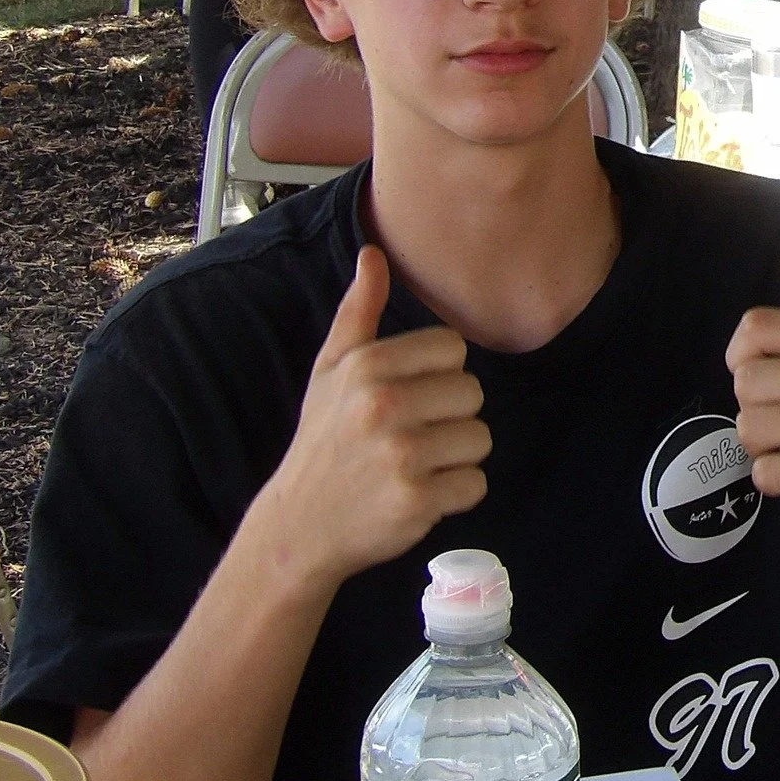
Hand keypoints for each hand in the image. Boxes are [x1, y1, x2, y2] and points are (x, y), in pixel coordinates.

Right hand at [253, 247, 489, 589]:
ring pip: (480, 440)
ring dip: (455, 458)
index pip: (453, 349)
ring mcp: (400, 455)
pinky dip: (456, 495)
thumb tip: (374, 253)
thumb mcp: (330, 371)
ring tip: (414, 466)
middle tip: (410, 437)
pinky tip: (419, 495)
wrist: (298, 527)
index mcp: (367, 366)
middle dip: (450, 417)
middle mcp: (383, 405)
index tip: (407, 398)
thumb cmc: (324, 440)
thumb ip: (359, 312)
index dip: (437, 376)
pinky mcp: (416, 501)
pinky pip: (476, 484)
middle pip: (473, 393)